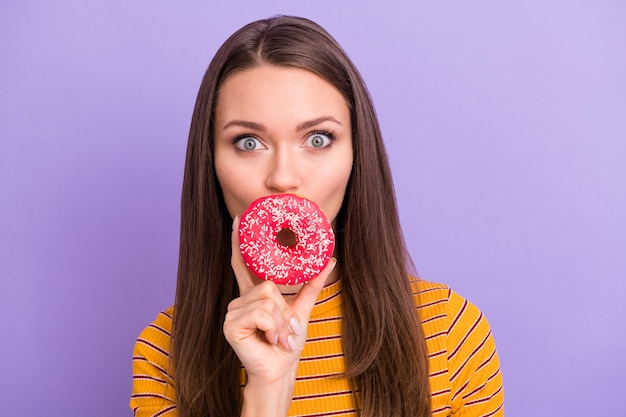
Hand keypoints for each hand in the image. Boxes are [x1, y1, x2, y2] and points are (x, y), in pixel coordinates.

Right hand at [223, 216, 336, 415]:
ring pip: (266, 298)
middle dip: (284, 309)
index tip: (239, 220)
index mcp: (253, 295)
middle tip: (285, 329)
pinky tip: (269, 340)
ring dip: (280, 321)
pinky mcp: (231, 325)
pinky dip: (273, 327)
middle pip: (267, 284)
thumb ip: (312, 284)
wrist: (281, 370)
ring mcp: (233, 312)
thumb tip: (330, 258)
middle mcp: (240, 300)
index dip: (239, 242)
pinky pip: (261, 312)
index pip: (243, 264)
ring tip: (278, 337)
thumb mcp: (302, 309)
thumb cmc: (288, 343)